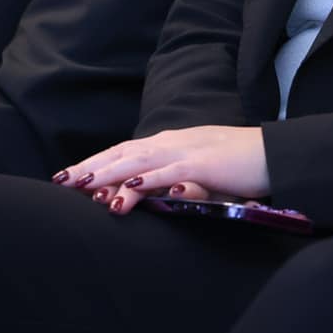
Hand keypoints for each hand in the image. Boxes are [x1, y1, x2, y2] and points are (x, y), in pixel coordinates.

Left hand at [54, 127, 269, 214]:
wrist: (270, 153)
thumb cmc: (235, 164)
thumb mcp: (195, 170)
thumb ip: (168, 177)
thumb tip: (140, 191)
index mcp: (169, 142)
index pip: (124, 151)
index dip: (96, 162)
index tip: (69, 176)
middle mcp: (171, 142)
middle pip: (122, 153)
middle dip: (91, 167)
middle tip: (61, 181)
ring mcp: (186, 151)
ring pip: (138, 161)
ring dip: (108, 172)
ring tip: (82, 185)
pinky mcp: (203, 164)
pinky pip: (169, 173)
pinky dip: (147, 180)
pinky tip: (128, 187)